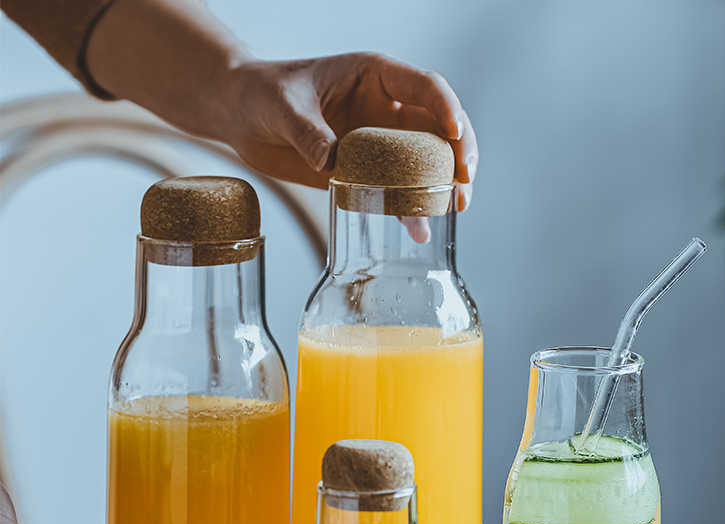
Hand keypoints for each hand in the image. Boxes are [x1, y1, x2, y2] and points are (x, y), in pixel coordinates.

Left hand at [223, 53, 478, 209]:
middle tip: (466, 182)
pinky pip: (396, 190)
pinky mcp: (367, 172)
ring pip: (427, 161)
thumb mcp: (283, 106)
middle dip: (458, 153)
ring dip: (444, 184)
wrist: (243, 116)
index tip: (454, 135)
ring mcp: (381, 142)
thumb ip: (308, 131)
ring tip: (457, 208)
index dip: (446, 109)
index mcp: (375, 77)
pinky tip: (419, 229)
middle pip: (440, 127)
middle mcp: (386, 109)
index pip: (424, 87)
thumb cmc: (263, 94)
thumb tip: (331, 160)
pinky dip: (409, 209)